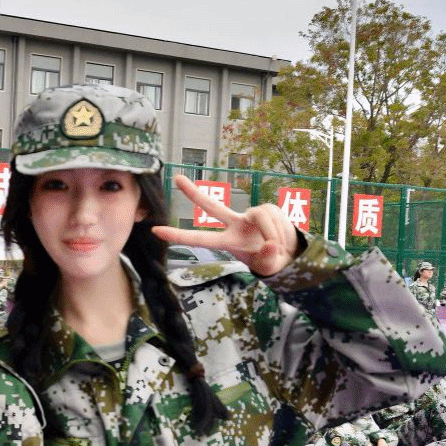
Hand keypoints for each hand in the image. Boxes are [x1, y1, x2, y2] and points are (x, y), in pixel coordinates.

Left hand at [152, 175, 298, 276]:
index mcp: (228, 242)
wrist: (290, 254)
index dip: (178, 236)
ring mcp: (250, 214)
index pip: (200, 239)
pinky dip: (282, 231)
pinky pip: (274, 216)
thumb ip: (269, 259)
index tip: (156, 230)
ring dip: (275, 235)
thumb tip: (270, 244)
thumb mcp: (269, 266)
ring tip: (280, 248)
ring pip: (262, 217)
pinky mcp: (267, 207)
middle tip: (175, 178)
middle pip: (211, 205)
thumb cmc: (272, 261)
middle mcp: (235, 224)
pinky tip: (284, 238)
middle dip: (193, 192)